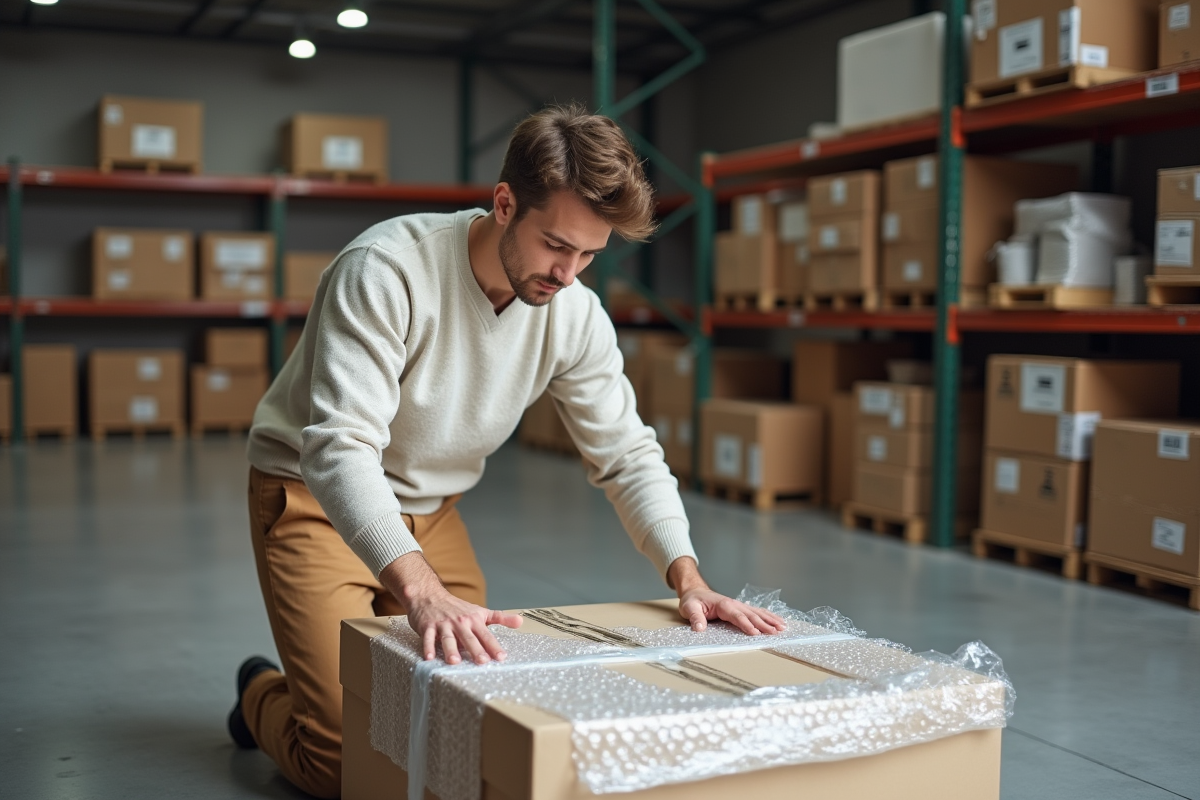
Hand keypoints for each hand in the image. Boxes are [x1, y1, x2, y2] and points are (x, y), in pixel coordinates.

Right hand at [408, 590, 522, 664]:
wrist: (431, 595)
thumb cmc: (458, 608)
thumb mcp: (480, 612)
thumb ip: (500, 618)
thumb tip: (521, 622)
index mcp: (473, 620)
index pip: (486, 635)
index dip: (493, 646)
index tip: (501, 657)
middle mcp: (460, 622)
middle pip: (469, 638)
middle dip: (475, 649)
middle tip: (482, 661)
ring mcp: (443, 624)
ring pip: (448, 638)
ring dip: (451, 649)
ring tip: (455, 662)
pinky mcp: (427, 626)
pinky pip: (428, 637)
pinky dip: (428, 647)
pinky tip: (430, 657)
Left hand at [678, 587, 786, 635]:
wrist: (696, 592)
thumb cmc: (693, 600)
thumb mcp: (689, 608)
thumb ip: (694, 618)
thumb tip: (699, 628)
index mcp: (723, 604)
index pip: (737, 616)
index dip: (746, 624)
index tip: (756, 633)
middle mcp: (734, 604)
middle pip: (751, 615)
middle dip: (764, 624)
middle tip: (775, 633)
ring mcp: (739, 606)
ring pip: (758, 613)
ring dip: (770, 620)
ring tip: (782, 628)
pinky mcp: (742, 609)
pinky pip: (758, 612)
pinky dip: (769, 616)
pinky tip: (778, 622)